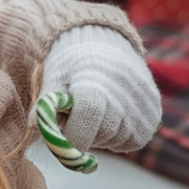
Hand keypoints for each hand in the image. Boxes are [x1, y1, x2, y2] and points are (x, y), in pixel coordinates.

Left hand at [40, 25, 160, 152]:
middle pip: (101, 135)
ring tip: (97, 114)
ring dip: (104, 137)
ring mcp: (142, 104)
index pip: (87, 119)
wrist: (104, 47)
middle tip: (79, 119)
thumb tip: (33, 125)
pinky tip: (113, 118)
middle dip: (86, 136)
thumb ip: (46, 104)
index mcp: (94, 82)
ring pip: (118, 141)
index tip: (67, 138)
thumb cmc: (72, 66)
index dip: (74, 136)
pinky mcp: (154, 114)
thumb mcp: (54, 78)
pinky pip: (134, 141)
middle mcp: (123, 92)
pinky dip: (120, 137)